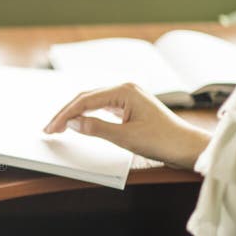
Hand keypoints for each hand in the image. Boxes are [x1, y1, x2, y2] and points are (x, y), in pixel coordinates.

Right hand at [43, 83, 210, 169]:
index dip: (64, 115)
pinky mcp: (129, 106)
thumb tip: (72, 123)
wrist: (187, 147)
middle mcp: (124, 89)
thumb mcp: (125, 137)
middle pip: (85, 98)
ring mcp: (127, 96)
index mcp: (124, 91)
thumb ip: (96, 128)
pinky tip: (78, 123)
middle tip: (49, 128)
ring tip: (58, 127)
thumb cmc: (162, 140)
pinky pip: (101, 107)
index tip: (51, 128)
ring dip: (74, 114)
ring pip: (91, 102)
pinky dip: (86, 115)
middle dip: (65, 113)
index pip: (85, 101)